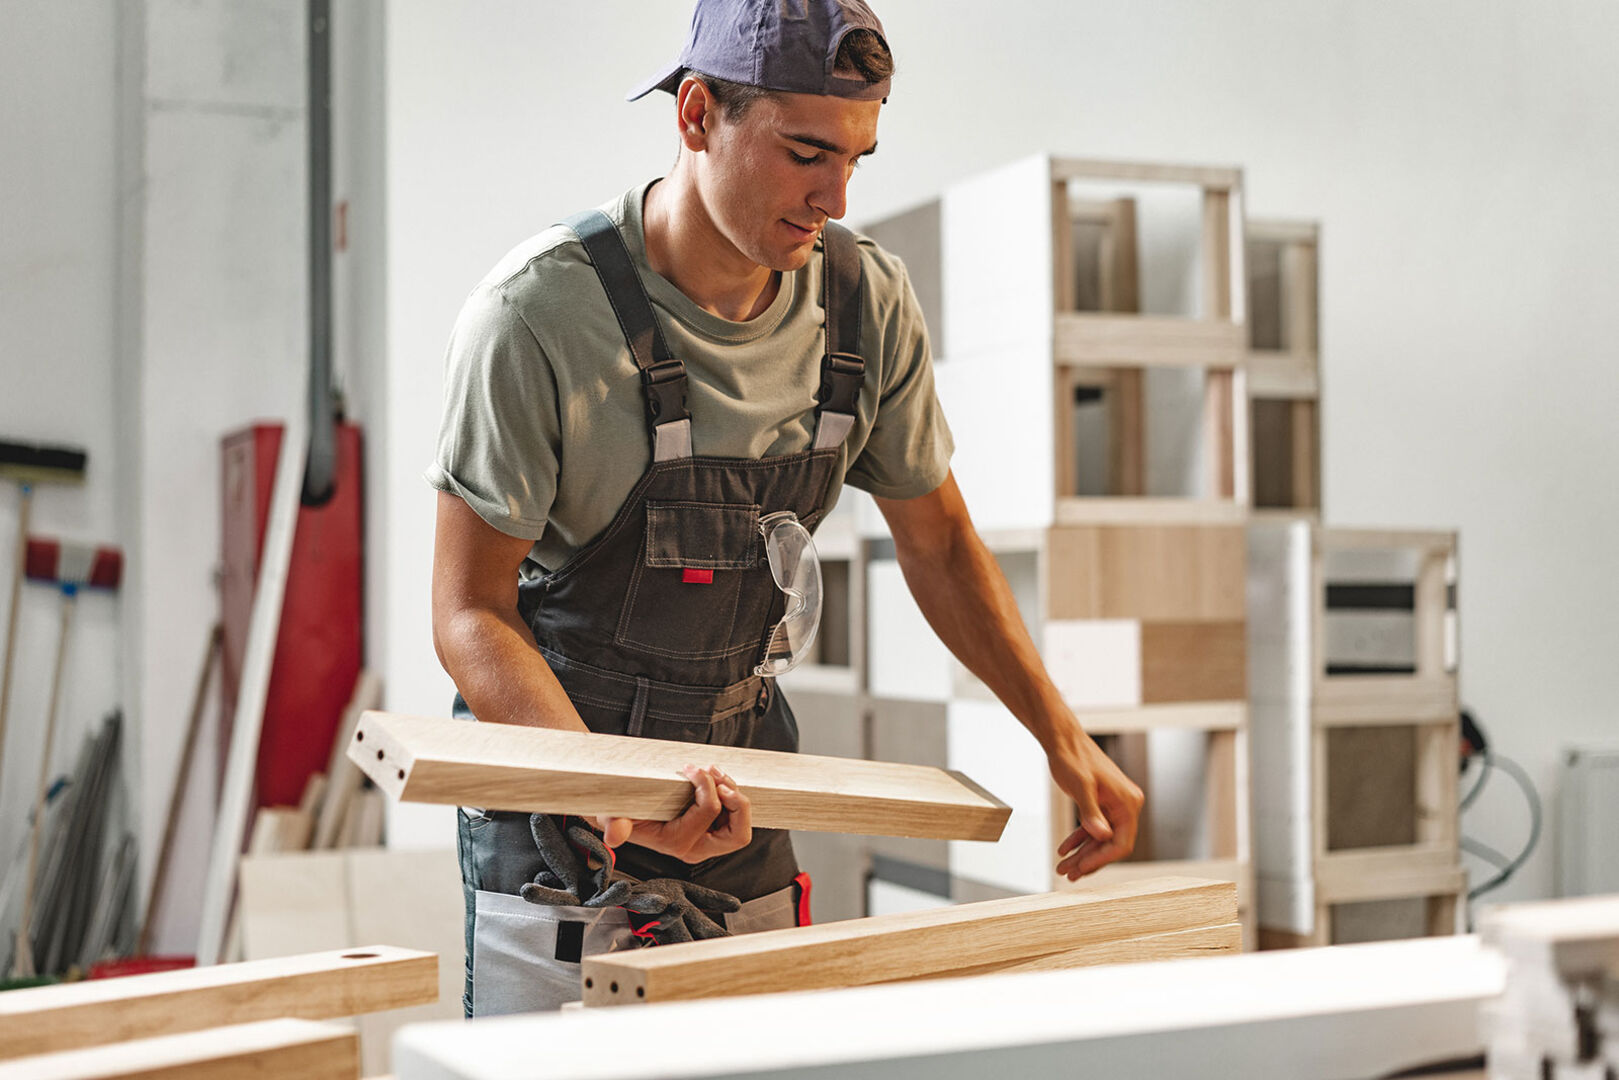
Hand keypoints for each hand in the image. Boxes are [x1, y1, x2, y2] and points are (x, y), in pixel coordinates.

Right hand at [595, 765, 752, 863]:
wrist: (619, 814)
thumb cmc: (619, 811)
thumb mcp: (612, 814)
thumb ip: (614, 823)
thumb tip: (614, 834)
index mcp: (677, 843)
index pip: (709, 811)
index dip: (706, 784)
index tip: (690, 768)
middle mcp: (696, 848)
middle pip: (738, 834)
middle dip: (736, 802)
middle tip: (716, 777)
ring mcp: (706, 841)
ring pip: (740, 826)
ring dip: (735, 796)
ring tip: (714, 774)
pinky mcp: (711, 831)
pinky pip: (735, 819)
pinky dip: (732, 797)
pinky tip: (715, 780)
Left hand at [1047, 724, 1143, 880]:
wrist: (1062, 740)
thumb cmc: (1072, 757)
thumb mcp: (1081, 787)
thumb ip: (1091, 813)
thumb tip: (1102, 836)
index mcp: (1127, 801)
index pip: (1122, 842)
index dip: (1101, 859)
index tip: (1081, 868)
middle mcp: (1125, 804)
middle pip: (1110, 844)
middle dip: (1089, 860)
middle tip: (1068, 874)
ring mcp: (1113, 805)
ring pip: (1100, 838)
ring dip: (1082, 854)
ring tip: (1063, 867)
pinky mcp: (1101, 803)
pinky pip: (1093, 827)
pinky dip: (1079, 839)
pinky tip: (1065, 850)